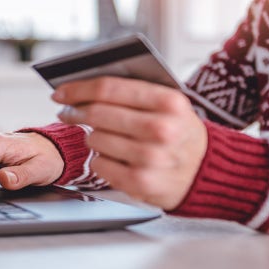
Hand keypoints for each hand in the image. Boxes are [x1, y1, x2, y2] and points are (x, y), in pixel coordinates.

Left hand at [53, 76, 206, 209]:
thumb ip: (135, 92)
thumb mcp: (171, 105)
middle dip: (75, 112)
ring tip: (102, 137)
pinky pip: (99, 165)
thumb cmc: (180, 133)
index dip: (78, 89)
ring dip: (92, 137)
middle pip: (97, 114)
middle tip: (68, 113)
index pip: (109, 89)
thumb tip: (86, 86)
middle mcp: (161, 129)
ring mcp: (151, 158)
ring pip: (95, 139)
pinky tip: (111, 157)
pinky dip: (99, 160)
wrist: (207, 171)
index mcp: (169, 102)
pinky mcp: (141, 182)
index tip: (61, 92)